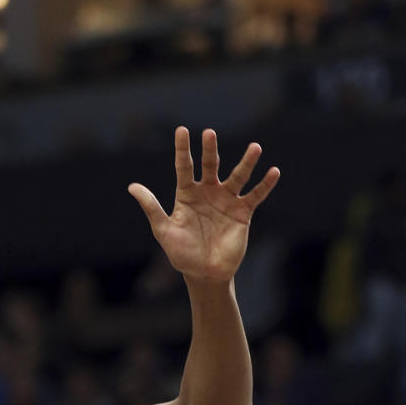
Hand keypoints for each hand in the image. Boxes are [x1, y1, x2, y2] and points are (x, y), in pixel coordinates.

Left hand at [129, 128, 279, 283]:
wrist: (204, 273)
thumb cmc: (182, 253)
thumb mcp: (164, 231)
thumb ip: (151, 208)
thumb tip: (132, 187)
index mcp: (187, 194)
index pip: (184, 167)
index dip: (183, 150)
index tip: (181, 131)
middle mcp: (208, 192)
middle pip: (210, 165)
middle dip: (210, 150)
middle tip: (209, 133)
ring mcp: (226, 200)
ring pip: (238, 176)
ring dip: (246, 162)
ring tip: (255, 148)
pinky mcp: (243, 212)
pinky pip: (255, 195)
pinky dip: (265, 185)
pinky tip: (274, 172)